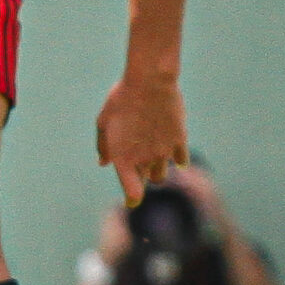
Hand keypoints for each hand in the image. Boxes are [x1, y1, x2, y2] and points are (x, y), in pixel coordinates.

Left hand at [96, 74, 187, 203]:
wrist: (150, 84)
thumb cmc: (121, 101)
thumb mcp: (103, 122)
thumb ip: (104, 146)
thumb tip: (104, 163)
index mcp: (123, 158)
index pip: (132, 192)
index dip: (132, 198)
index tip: (131, 200)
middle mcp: (144, 160)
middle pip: (146, 181)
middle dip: (139, 177)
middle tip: (135, 166)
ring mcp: (164, 153)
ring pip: (162, 173)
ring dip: (155, 170)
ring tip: (151, 158)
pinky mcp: (179, 142)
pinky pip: (180, 160)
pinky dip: (177, 161)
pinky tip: (173, 155)